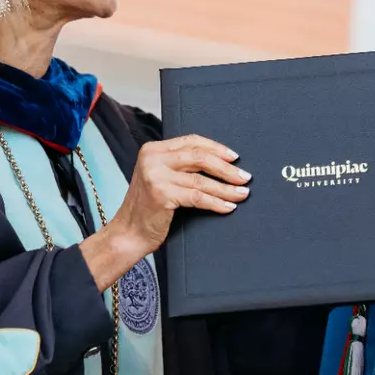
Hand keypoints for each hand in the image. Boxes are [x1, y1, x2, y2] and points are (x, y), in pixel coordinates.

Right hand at [80, 135, 248, 290]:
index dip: (216, 148)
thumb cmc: (148, 208)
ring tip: (242, 194)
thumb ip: (179, 165)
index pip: (191, 141)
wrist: (128, 233)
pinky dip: (217, 202)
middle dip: (227, 168)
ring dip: (226, 188)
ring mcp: (156, 176)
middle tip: (245, 177)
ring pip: (202, 179)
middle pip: (200, 157)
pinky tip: (228, 207)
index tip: (235, 157)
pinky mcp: (162, 194)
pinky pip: (198, 197)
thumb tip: (219, 162)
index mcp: (152, 150)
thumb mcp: (159, 177)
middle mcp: (152, 159)